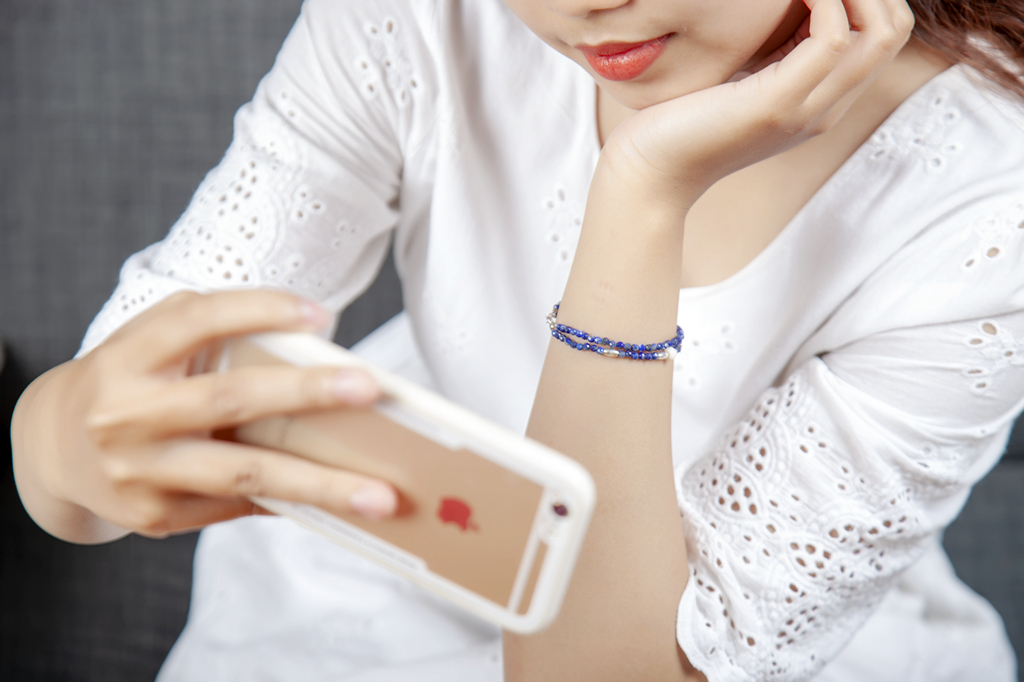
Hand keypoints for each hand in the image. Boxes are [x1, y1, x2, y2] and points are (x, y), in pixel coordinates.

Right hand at [11, 290, 397, 542]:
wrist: (57, 449)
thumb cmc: (130, 382)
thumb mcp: (153, 344)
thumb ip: (214, 334)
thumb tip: (311, 356)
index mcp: (130, 356)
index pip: (196, 320)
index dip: (260, 311)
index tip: (321, 314)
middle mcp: (129, 414)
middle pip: (229, 399)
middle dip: (304, 394)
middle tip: (368, 388)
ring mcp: (141, 471)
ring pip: (245, 474)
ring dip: (320, 485)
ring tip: (380, 496)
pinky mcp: (156, 515)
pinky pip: (239, 506)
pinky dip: (293, 501)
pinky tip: (339, 503)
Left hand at [599, 0, 913, 209]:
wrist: (649, 172)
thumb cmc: (679, 122)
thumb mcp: (740, 78)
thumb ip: (775, 50)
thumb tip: (790, 3)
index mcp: (819, 101)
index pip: (882, 36)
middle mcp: (824, 109)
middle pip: (894, 30)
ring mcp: (806, 110)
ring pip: (880, 32)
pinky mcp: (776, 106)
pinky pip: (832, 38)